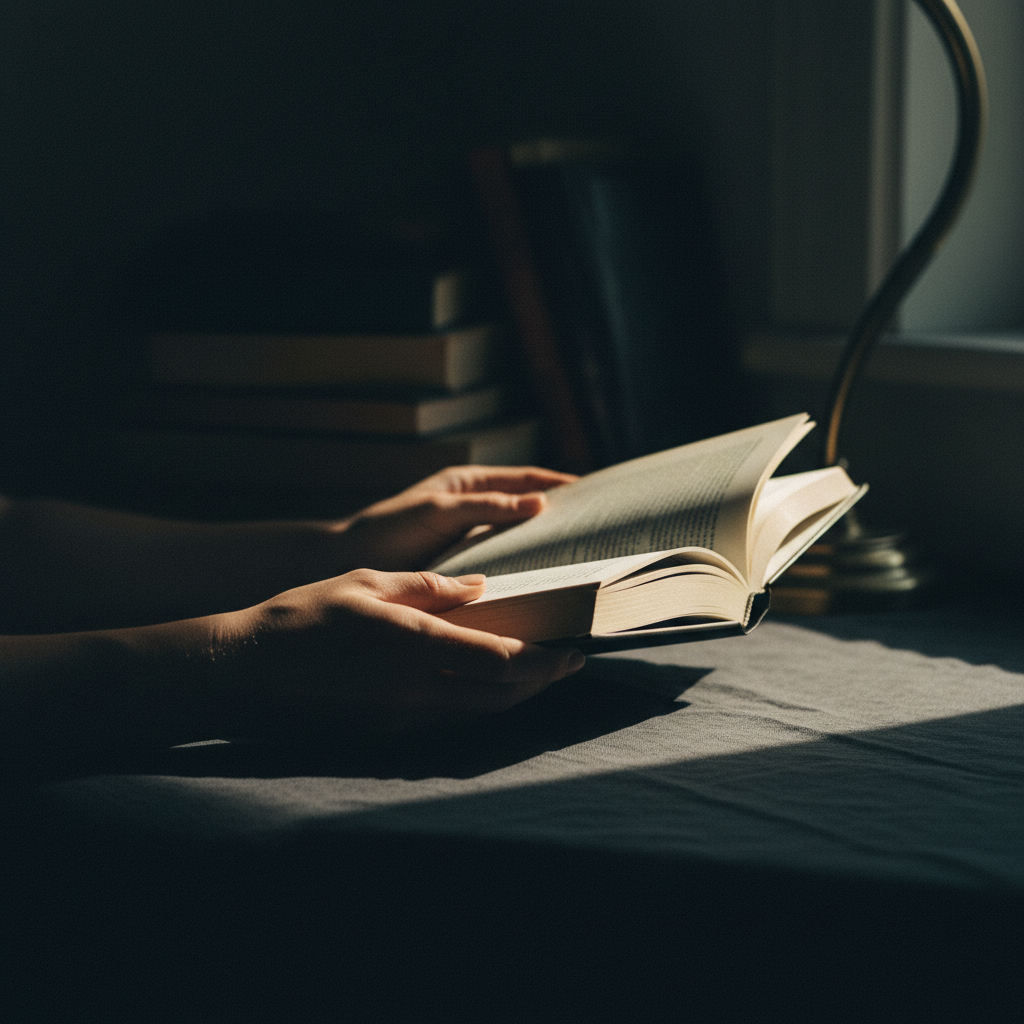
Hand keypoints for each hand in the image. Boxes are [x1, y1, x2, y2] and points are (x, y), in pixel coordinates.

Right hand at [214, 568, 584, 737]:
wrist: (242, 674)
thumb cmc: (301, 617)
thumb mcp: (365, 583)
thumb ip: (427, 587)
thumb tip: (478, 588)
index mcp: (412, 644)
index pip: (500, 659)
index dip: (545, 661)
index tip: (573, 652)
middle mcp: (413, 690)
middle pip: (500, 696)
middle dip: (542, 683)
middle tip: (569, 665)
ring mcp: (398, 720)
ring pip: (477, 716)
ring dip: (514, 700)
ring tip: (538, 679)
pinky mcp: (383, 737)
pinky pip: (446, 725)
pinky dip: (477, 709)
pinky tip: (484, 692)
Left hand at [331, 465, 576, 570]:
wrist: (347, 562)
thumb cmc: (389, 529)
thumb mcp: (440, 510)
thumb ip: (487, 506)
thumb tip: (540, 502)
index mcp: (469, 484)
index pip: (527, 478)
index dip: (560, 483)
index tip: (596, 492)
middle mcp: (474, 508)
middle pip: (528, 508)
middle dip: (560, 516)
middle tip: (598, 530)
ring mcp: (470, 537)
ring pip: (518, 539)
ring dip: (544, 548)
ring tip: (579, 562)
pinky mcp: (463, 566)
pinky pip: (503, 564)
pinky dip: (523, 571)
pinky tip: (541, 588)